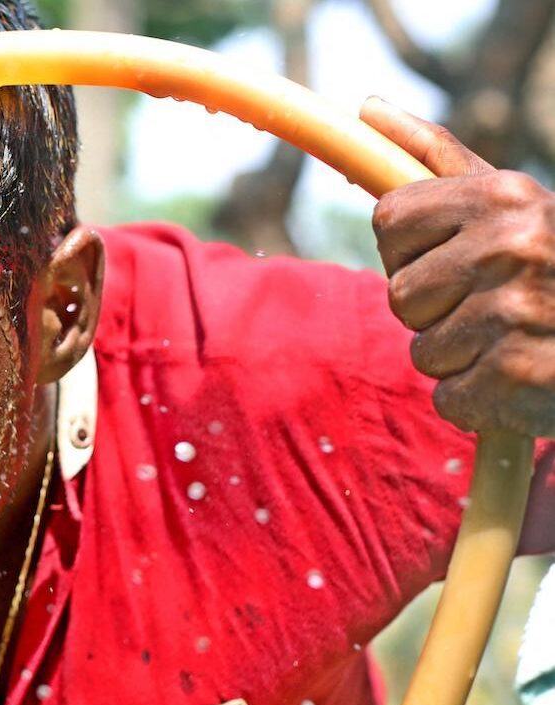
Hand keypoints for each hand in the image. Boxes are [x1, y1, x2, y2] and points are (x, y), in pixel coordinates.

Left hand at [364, 97, 554, 436]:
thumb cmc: (552, 262)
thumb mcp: (507, 202)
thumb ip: (432, 157)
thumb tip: (366, 106)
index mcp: (505, 196)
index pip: (390, 221)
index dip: (412, 250)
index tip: (455, 255)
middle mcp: (514, 246)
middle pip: (400, 294)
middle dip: (437, 310)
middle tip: (496, 305)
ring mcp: (519, 311)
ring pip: (423, 351)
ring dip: (460, 358)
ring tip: (515, 340)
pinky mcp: (523, 374)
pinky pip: (451, 399)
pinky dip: (482, 400)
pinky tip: (525, 378)